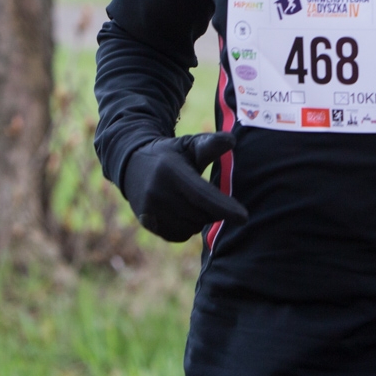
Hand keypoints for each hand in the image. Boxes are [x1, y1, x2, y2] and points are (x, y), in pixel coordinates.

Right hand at [120, 132, 246, 242]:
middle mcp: (157, 193)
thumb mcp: (189, 144)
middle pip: (200, 214)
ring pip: (192, 227)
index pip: (202, 195)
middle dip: (212, 208)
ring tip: (191, 200)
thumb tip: (232, 140)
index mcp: (171, 171)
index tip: (244, 218)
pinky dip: (187, 227)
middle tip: (207, 194)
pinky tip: (182, 210)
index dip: (224, 207)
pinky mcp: (148, 223)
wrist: (132, 165)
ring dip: (200, 218)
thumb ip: (210, 144)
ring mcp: (150, 210)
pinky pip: (180, 235)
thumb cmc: (171, 154)